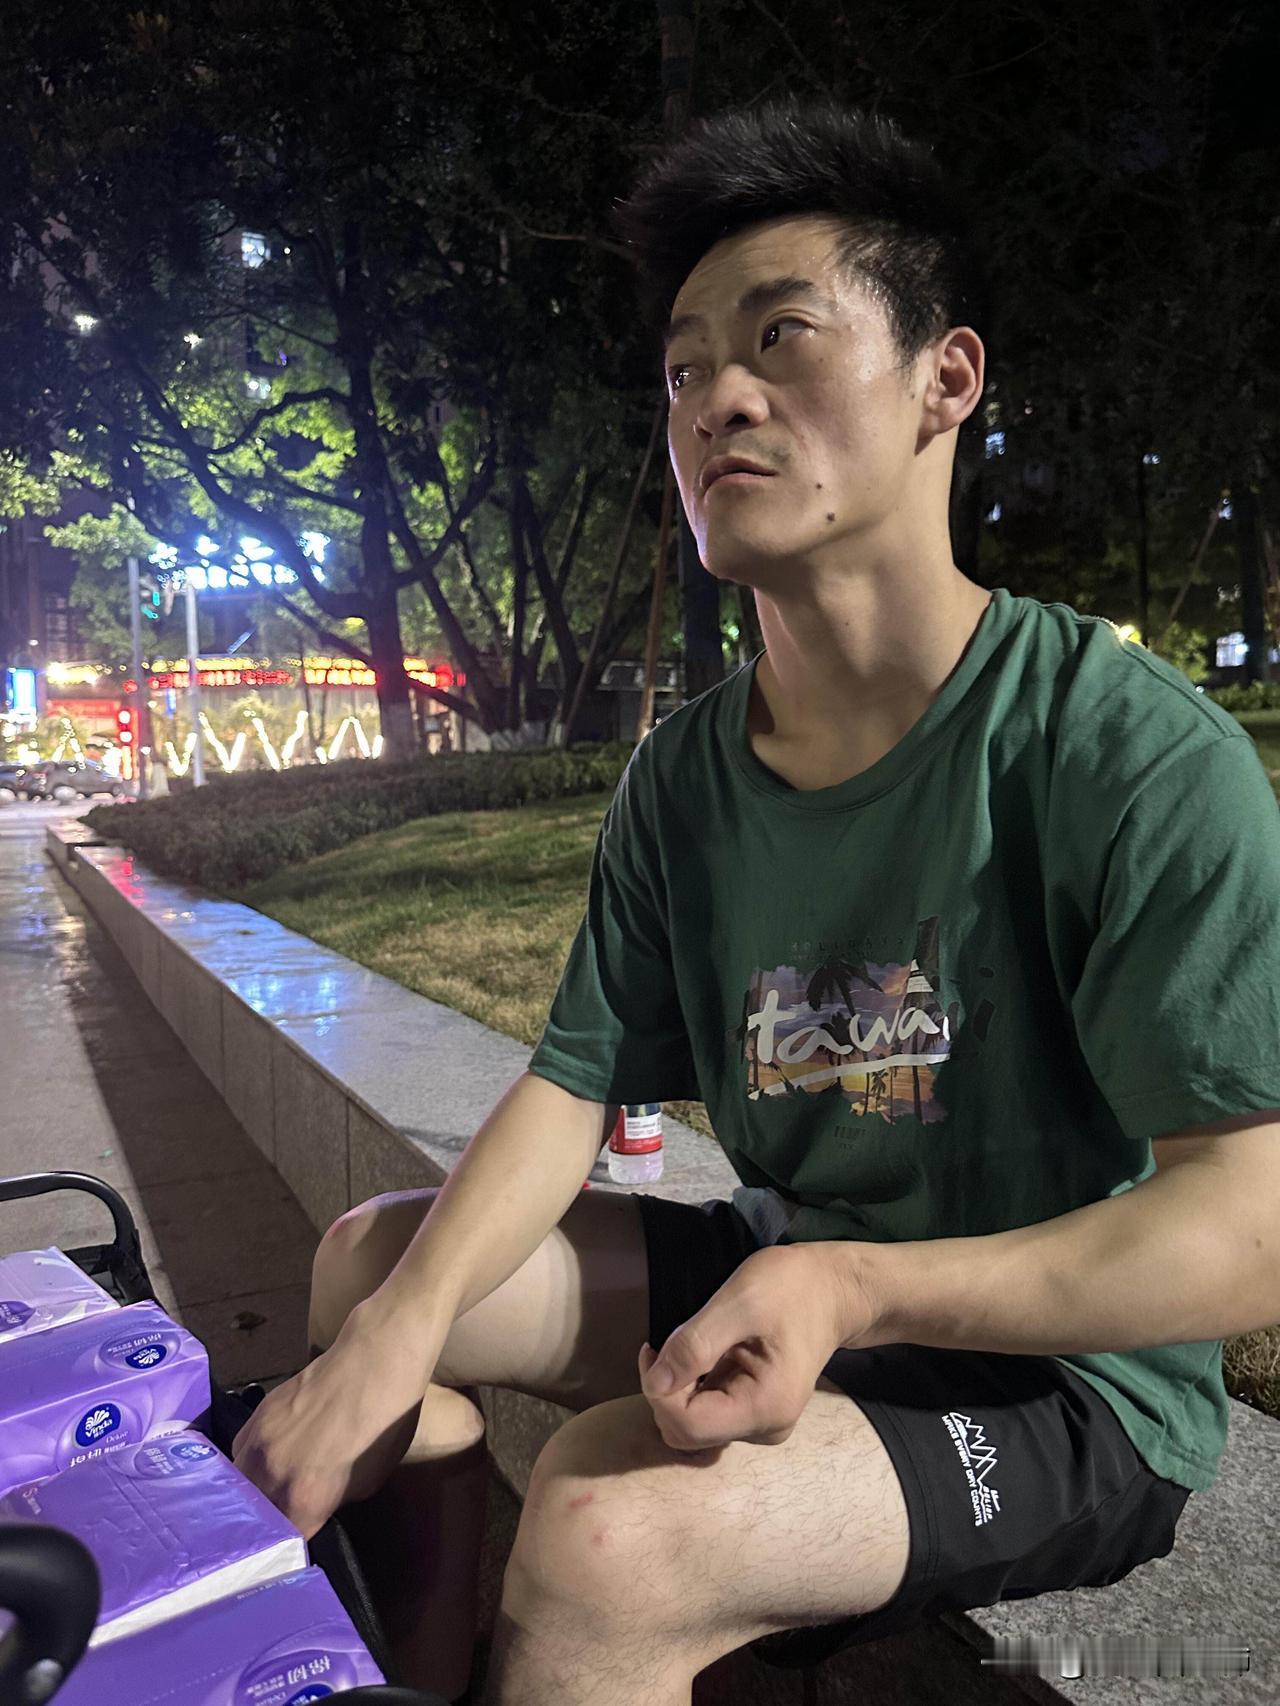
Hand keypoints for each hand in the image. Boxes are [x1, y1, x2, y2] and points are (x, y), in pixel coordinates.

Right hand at [232, 1313, 433, 1538]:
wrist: (374, 1360)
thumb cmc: (385, 1422)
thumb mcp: (368, 1480)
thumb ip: (330, 1503)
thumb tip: (312, 1508)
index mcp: (303, 1499)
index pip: (282, 1544)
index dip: (287, 1553)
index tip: (290, 1553)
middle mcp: (270, 1476)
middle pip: (253, 1520)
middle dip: (263, 1530)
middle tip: (273, 1532)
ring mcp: (256, 1444)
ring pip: (238, 1488)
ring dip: (247, 1499)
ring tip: (257, 1505)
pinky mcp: (253, 1418)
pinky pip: (239, 1456)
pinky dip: (247, 1466)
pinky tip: (259, 1467)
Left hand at [637, 1242, 871, 1452]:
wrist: (832, 1289)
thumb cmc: (790, 1287)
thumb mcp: (739, 1303)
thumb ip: (694, 1344)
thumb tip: (654, 1385)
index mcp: (765, 1408)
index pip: (686, 1424)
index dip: (658, 1390)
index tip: (653, 1348)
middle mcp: (765, 1429)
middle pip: (687, 1432)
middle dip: (665, 1391)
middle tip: (668, 1343)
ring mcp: (761, 1424)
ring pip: (692, 1426)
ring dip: (676, 1389)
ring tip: (689, 1345)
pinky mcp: (754, 1412)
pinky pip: (706, 1414)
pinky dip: (690, 1388)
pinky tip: (699, 1356)